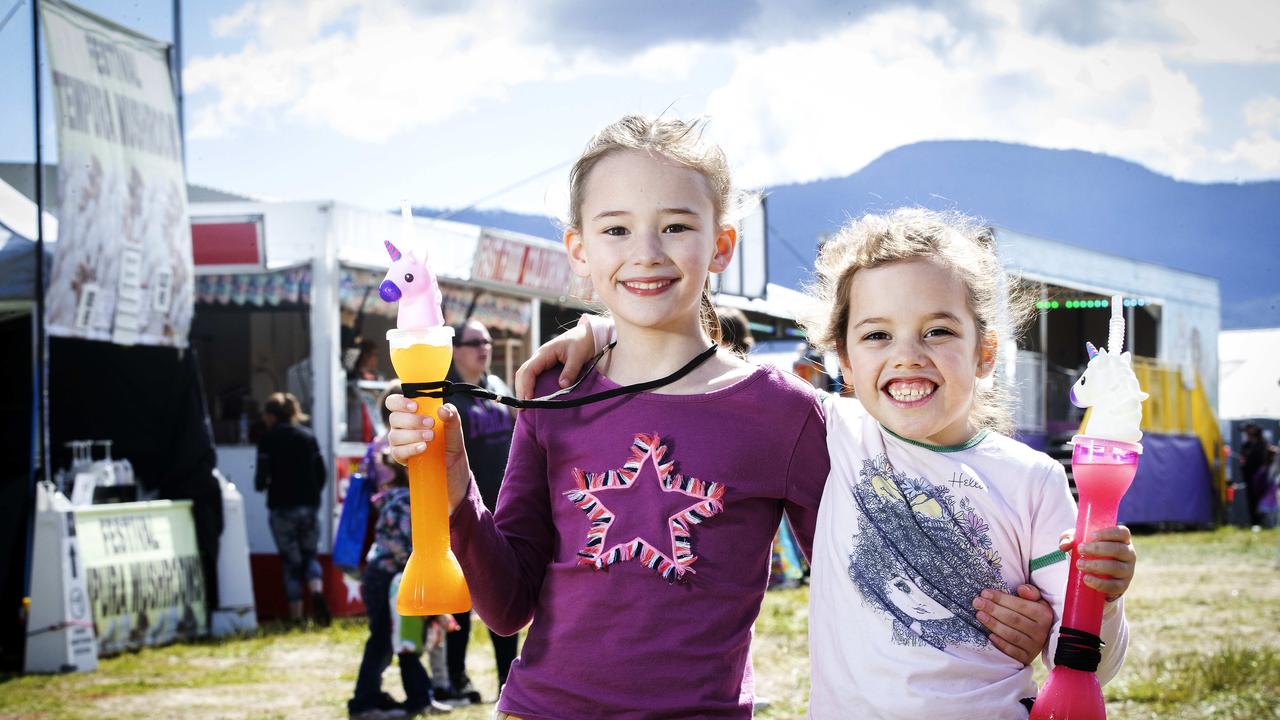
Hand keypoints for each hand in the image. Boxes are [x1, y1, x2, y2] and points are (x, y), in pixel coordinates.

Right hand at [383, 394, 472, 512]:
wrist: (454, 471)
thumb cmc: (451, 445)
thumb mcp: (455, 430)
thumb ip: (452, 416)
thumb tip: (442, 409)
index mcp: (411, 414)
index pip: (394, 402)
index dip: (400, 402)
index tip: (415, 406)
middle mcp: (402, 427)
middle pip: (394, 418)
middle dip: (412, 420)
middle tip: (431, 424)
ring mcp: (399, 443)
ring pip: (394, 435)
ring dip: (413, 435)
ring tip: (431, 438)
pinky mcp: (401, 458)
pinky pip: (397, 452)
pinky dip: (410, 449)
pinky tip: (423, 448)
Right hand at [513, 314, 604, 398]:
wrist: (587, 334)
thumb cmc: (582, 342)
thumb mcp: (578, 356)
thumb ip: (570, 370)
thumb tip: (562, 386)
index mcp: (544, 353)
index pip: (529, 370)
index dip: (526, 385)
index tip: (528, 400)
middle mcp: (539, 357)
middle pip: (523, 373)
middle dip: (521, 390)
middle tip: (522, 408)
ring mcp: (542, 361)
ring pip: (526, 375)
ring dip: (523, 389)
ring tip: (524, 406)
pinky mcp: (546, 366)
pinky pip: (534, 376)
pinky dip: (530, 386)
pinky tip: (532, 397)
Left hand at [972, 584, 1054, 664]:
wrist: (1038, 639)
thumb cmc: (1032, 614)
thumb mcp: (1036, 601)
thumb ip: (1031, 592)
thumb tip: (1021, 589)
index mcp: (1044, 615)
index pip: (1021, 605)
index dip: (1001, 598)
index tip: (985, 592)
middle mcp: (1041, 631)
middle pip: (1014, 619)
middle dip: (993, 609)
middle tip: (977, 602)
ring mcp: (1034, 646)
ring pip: (1011, 635)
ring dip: (993, 624)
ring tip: (979, 615)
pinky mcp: (1026, 658)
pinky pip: (1012, 651)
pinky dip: (1000, 643)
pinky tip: (989, 635)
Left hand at [1060, 525, 1135, 601]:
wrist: (1092, 575)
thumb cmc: (1088, 552)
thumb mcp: (1079, 541)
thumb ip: (1069, 538)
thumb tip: (1064, 545)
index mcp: (1122, 540)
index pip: (1123, 532)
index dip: (1109, 533)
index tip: (1091, 535)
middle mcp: (1129, 554)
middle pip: (1118, 549)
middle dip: (1098, 549)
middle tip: (1080, 550)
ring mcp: (1127, 571)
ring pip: (1116, 567)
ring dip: (1096, 565)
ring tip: (1079, 564)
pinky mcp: (1122, 586)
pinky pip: (1114, 586)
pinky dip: (1099, 583)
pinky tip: (1086, 579)